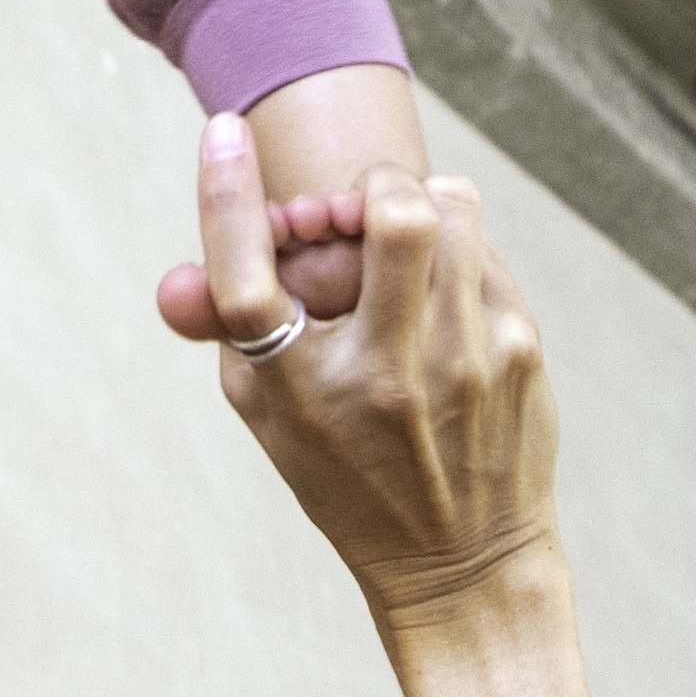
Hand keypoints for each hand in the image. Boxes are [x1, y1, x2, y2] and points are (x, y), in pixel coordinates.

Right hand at [168, 117, 561, 631]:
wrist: (465, 565)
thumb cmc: (349, 475)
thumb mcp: (271, 413)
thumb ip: (226, 327)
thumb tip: (173, 271)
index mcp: (303, 395)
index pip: (248, 283)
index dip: (228, 198)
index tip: (223, 131)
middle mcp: (388, 377)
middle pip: (391, 216)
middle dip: (371, 185)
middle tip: (358, 207)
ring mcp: (468, 362)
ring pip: (454, 211)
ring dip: (418, 203)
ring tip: (402, 241)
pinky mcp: (522, 353)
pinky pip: (483, 246)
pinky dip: (454, 244)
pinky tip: (441, 291)